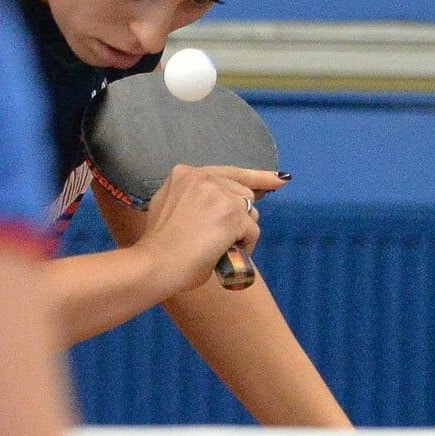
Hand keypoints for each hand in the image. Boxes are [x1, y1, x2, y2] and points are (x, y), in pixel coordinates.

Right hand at [135, 165, 286, 292]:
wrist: (156, 263)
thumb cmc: (160, 245)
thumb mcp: (169, 206)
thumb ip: (193, 197)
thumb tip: (223, 202)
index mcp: (184, 173)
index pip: (230, 172)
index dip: (256, 177)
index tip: (278, 179)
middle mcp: (202, 177)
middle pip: (243, 193)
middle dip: (238, 215)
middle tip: (218, 237)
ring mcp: (218, 194)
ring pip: (250, 212)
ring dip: (241, 231)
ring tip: (217, 246)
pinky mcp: (232, 215)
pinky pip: (253, 231)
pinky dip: (245, 246)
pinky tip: (226, 253)